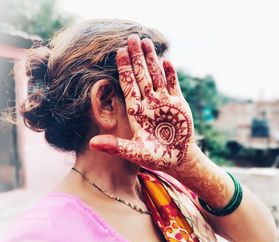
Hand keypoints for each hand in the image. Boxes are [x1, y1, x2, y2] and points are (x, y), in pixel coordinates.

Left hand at [90, 35, 195, 171]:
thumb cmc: (156, 158)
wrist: (179, 159)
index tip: (119, 51)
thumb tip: (92, 143)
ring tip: (147, 42)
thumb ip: (116, 146)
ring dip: (152, 60)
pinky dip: (171, 74)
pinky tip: (167, 61)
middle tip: (131, 37)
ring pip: (157, 76)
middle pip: (141, 76)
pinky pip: (174, 85)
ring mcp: (164, 102)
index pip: (129, 85)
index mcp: (137, 111)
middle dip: (137, 57)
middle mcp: (149, 103)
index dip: (124, 69)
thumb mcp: (135, 153)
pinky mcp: (179, 104)